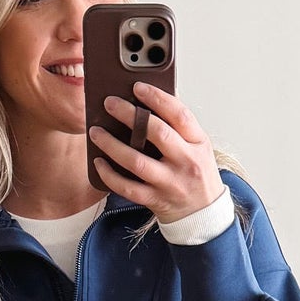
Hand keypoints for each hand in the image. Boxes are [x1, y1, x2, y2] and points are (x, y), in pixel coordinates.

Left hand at [89, 83, 223, 222]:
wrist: (203, 213)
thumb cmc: (196, 173)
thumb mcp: (197, 146)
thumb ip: (178, 127)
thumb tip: (148, 101)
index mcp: (197, 143)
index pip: (179, 114)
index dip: (158, 98)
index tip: (138, 86)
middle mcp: (186, 161)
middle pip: (157, 133)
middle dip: (130, 115)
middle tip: (109, 103)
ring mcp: (170, 183)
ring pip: (137, 161)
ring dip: (112, 145)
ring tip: (96, 132)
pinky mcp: (155, 200)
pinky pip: (128, 187)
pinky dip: (110, 175)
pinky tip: (98, 162)